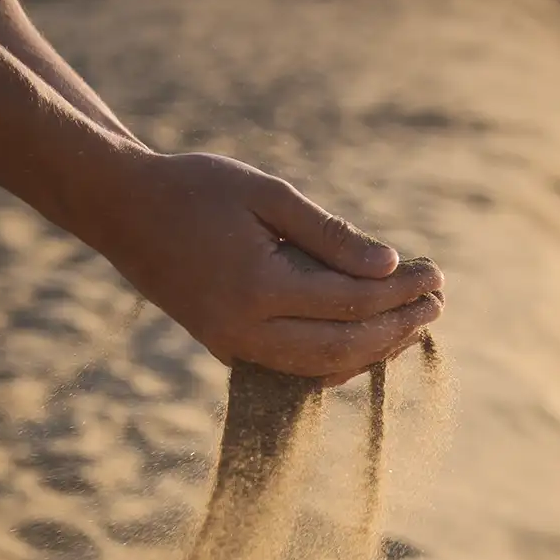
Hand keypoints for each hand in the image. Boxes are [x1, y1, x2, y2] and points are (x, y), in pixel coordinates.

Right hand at [71, 150, 443, 381]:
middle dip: (396, 329)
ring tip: (412, 326)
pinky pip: (293, 370)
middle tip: (438, 306)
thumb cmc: (195, 188)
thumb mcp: (266, 193)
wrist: (122, 210)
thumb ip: (328, 233)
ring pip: (319, 369)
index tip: (436, 275)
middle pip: (342, 348)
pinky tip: (366, 341)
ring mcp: (232, 347)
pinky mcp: (225, 350)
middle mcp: (244, 331)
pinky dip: (336, 362)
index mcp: (257, 287)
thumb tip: (388, 266)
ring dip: (372, 352)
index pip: (350, 301)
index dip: (400, 292)